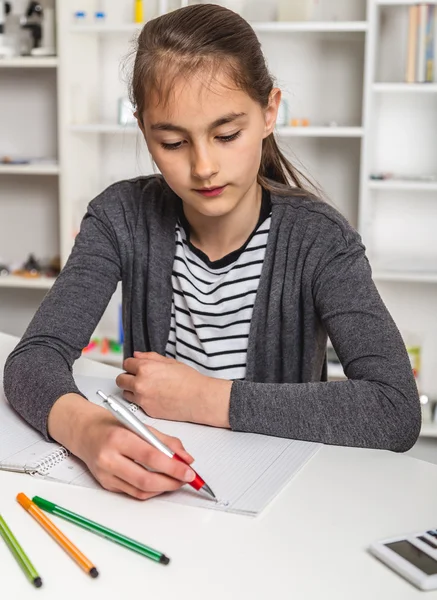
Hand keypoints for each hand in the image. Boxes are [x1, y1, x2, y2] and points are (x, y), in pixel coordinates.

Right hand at [48, 395, 195, 499]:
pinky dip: (151, 490)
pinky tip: (160, 482)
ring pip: (141, 491)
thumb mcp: (140, 425)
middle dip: (171, 482)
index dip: (173, 467)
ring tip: (176, 480)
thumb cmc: (111, 425)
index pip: (151, 457)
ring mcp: (106, 474)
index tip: (189, 470)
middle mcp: (109, 458)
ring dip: (163, 488)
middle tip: (187, 479)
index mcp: (118, 438)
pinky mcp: (106, 484)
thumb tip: (186, 458)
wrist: (84, 432)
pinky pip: (133, 493)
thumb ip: (165, 441)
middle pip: (146, 479)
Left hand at [116, 352, 230, 426]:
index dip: (133, 365)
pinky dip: (142, 401)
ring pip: (125, 393)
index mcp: (145, 368)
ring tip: (147, 389)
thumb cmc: (189, 380)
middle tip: (138, 378)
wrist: (198, 399)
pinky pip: (137, 404)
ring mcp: (142, 399)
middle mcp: (140, 384)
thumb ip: (150, 357)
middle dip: (128, 378)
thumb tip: (137, 355)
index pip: (126, 364)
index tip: (137, 368)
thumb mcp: (169, 362)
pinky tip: (154, 397)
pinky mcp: (146, 411)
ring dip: (132, 390)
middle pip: (121, 380)